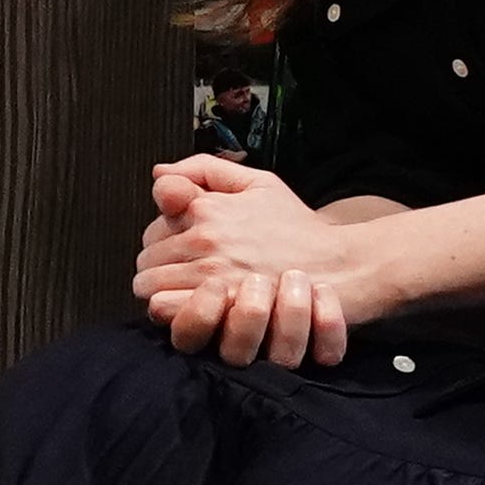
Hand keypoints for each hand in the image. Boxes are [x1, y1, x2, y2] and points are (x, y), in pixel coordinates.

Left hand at [133, 153, 368, 366]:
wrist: (339, 265)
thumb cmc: (297, 226)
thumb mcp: (256, 183)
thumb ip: (202, 170)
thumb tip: (158, 174)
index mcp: (207, 208)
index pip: (151, 231)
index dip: (163, 243)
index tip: (183, 251)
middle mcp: (205, 240)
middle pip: (146, 263)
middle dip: (160, 270)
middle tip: (189, 278)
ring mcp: (213, 277)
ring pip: (150, 289)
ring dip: (165, 293)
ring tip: (192, 297)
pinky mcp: (223, 310)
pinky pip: (168, 312)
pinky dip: (174, 314)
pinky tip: (197, 312)